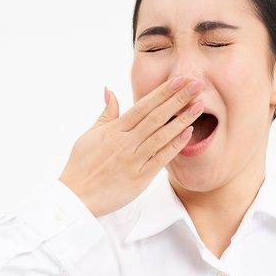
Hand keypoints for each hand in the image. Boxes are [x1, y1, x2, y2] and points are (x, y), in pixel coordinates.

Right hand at [58, 76, 207, 215]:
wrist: (76, 196)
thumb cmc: (81, 165)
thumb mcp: (91, 134)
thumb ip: (106, 113)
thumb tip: (110, 90)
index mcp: (115, 129)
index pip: (144, 105)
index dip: (164, 91)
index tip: (180, 80)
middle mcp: (126, 142)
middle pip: (156, 116)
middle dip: (179, 99)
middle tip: (198, 84)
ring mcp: (134, 159)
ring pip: (162, 135)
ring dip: (182, 119)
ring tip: (200, 105)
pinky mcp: (140, 178)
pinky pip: (160, 158)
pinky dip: (175, 145)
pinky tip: (189, 133)